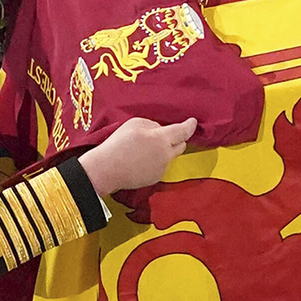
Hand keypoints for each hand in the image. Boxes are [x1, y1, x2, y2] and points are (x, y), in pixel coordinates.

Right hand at [78, 117, 197, 193]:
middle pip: (181, 145)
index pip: (183, 132)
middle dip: (176, 139)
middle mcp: (166, 155)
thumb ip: (153, 125)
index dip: (189, 126)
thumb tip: (161, 131)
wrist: (107, 169)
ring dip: (163, 151)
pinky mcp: (155, 178)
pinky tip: (140, 160)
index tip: (193, 122)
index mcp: (161, 139)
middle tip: (163, 136)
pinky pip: (160, 166)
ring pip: (170, 156)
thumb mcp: (135, 123)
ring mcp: (161, 168)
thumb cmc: (118, 144)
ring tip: (143, 149)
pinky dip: (155, 161)